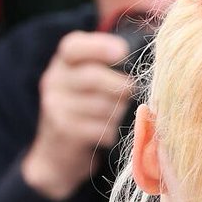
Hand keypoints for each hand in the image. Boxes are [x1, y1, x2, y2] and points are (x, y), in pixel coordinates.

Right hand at [21, 31, 133, 201]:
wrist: (55, 154)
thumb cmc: (84, 109)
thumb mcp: (87, 81)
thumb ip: (107, 65)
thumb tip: (148, 58)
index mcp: (62, 62)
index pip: (74, 46)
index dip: (100, 46)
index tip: (122, 52)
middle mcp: (54, 81)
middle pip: (94, 77)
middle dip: (122, 86)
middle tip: (132, 92)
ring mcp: (55, 107)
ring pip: (101, 106)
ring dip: (119, 113)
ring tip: (118, 116)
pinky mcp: (63, 131)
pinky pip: (100, 128)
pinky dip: (111, 132)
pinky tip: (109, 134)